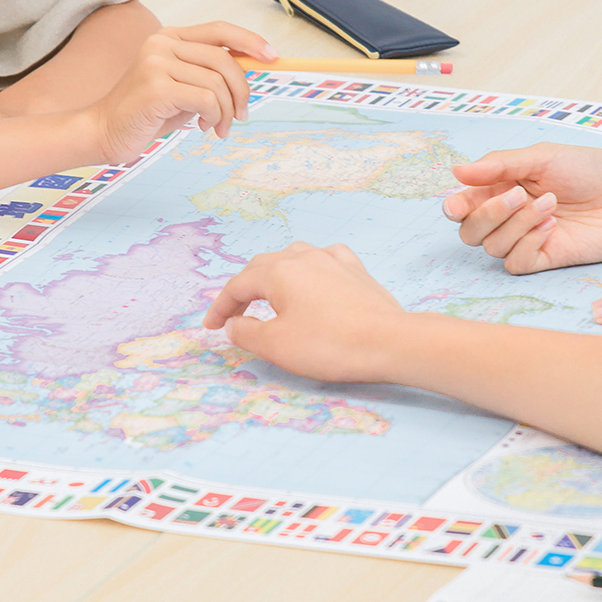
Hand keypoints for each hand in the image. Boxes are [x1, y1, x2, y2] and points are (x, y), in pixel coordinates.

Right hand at [80, 21, 274, 165]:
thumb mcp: (183, 87)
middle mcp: (162, 43)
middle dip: (241, 90)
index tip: (273, 56)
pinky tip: (201, 127)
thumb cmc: (146, 113)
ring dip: (225, 111)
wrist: (104, 132)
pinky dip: (212, 116)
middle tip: (241, 115)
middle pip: (224, 59)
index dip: (249, 40)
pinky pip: (205, 99)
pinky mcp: (155, 86)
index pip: (219, 30)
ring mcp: (156, 62)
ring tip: (217, 127)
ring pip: (217, 83)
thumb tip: (252, 69)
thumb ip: (208, 74)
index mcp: (169, 38)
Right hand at [204, 242, 408, 384]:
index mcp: (279, 271)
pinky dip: (308, 270)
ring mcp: (333, 260)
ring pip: (293, 258)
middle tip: (234, 315)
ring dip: (274, 276)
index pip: (238, 285)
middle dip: (244, 290)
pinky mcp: (356, 271)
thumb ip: (246, 332)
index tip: (212, 327)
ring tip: (268, 296)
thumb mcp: (276, 345)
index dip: (221, 307)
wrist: (389, 342)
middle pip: (262, 267)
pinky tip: (313, 279)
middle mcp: (304, 257)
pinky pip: (324, 261)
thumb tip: (233, 324)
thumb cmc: (330, 344)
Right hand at [442, 143, 601, 273]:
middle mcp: (510, 216)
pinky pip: (515, 263)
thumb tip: (456, 172)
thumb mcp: (542, 157)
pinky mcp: (546, 258)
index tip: (458, 205)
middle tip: (518, 195)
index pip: (464, 205)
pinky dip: (526, 244)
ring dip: (516, 223)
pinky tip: (551, 227)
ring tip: (550, 204)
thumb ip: (499, 164)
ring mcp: (527, 239)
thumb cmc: (591, 169)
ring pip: (492, 247)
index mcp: (503, 188)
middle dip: (488, 214)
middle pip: (470, 231)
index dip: (455, 207)